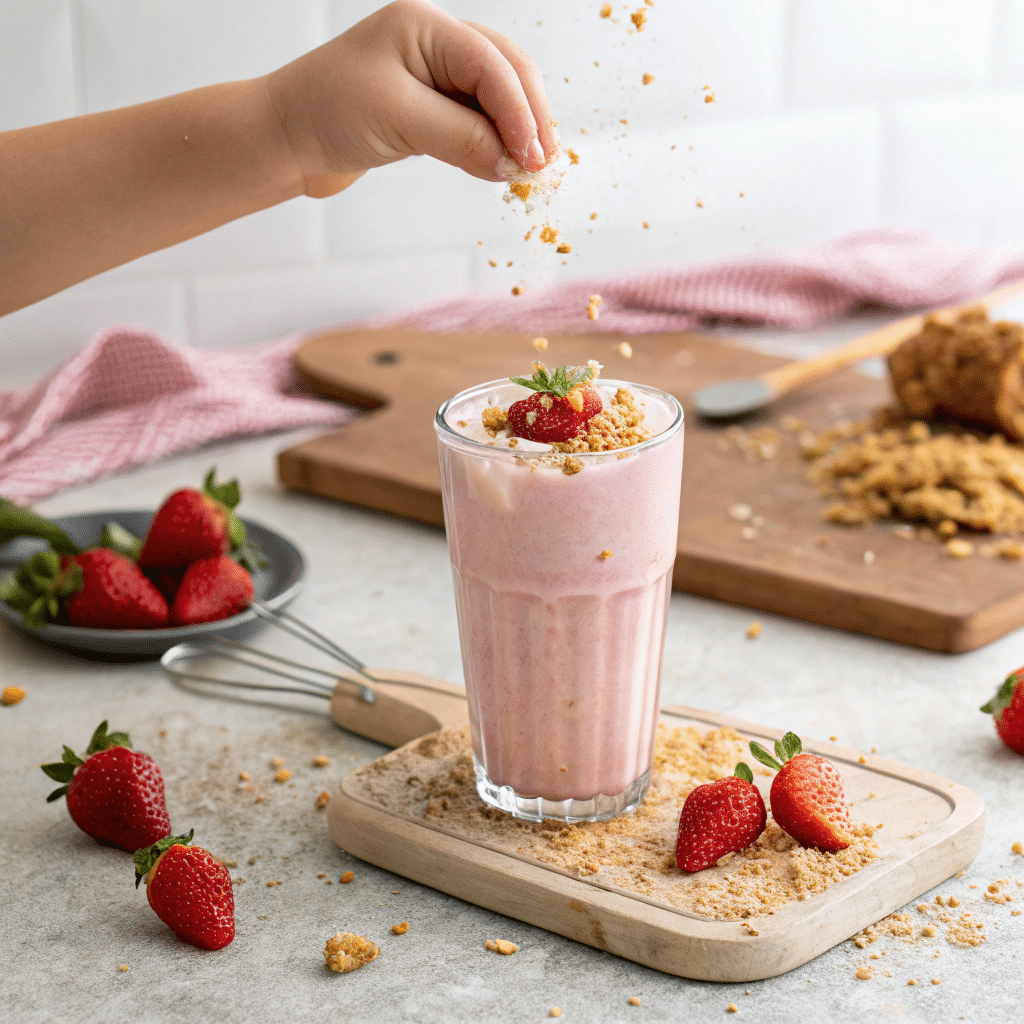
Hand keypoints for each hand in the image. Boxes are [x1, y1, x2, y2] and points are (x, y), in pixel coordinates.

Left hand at [266, 0, 558, 197]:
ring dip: (515, 133)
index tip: (534, 157)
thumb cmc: (325, 115)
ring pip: (495, 99)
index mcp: (425, 27)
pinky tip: (503, 167)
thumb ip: (461, 139)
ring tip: (530, 172)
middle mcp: (434, 44)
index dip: (520, 111)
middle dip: (529, 118)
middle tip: (544, 165)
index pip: (491, 64)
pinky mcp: (428, 108)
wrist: (283, 140)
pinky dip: (493, 144)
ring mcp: (432, 75)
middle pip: (506, 73)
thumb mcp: (399, 122)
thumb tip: (513, 164)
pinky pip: (476, 121)